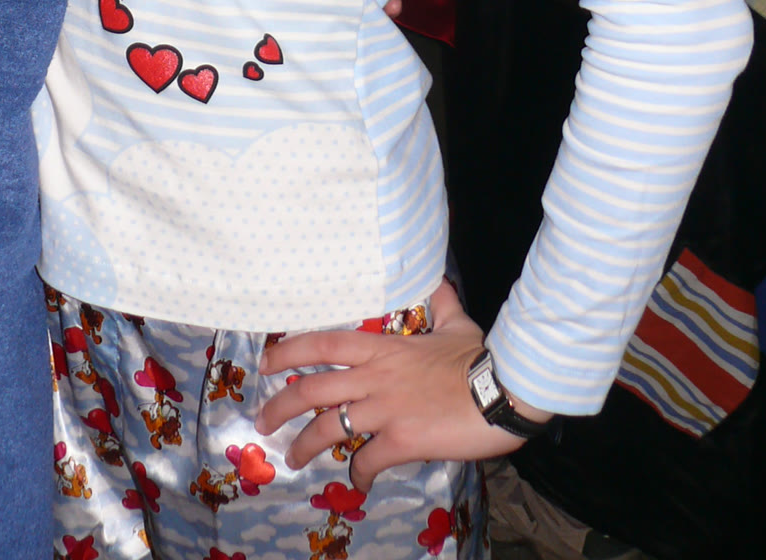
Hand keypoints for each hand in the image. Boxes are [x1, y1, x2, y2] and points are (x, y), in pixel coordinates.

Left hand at [256, 281, 542, 487]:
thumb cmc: (479, 358)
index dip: (289, 352)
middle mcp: (374, 377)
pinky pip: (368, 460)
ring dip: (304, 445)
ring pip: (329, 427)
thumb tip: (439, 281)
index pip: (322, 344)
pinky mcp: (401, 440)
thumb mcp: (458, 323)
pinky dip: (358, 475)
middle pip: (311, 389)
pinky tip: (358, 484)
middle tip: (263, 421)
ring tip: (291, 458)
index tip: (265, 362)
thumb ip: (442, 303)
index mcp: (382, 348)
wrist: (502, 392)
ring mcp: (384, 409)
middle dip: (280, 406)